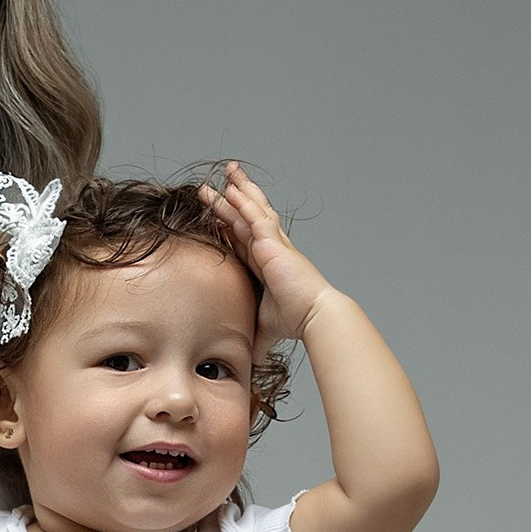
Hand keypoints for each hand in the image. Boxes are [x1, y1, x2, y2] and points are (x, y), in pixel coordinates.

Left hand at [200, 161, 332, 344]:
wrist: (312, 314)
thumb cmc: (293, 320)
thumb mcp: (262, 325)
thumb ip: (249, 334)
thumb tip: (243, 360)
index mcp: (266, 261)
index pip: (243, 237)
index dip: (230, 223)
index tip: (218, 211)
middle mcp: (270, 247)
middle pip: (247, 215)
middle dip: (233, 198)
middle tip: (219, 182)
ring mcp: (273, 242)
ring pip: (251, 209)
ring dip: (237, 190)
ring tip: (226, 171)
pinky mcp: (274, 243)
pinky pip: (255, 216)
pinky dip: (243, 201)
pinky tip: (232, 188)